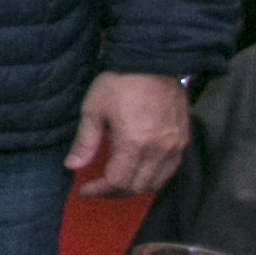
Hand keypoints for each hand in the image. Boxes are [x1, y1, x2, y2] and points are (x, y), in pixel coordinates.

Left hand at [68, 71, 189, 195]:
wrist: (153, 62)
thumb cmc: (119, 83)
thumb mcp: (93, 110)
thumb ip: (85, 142)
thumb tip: (72, 166)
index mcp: (134, 144)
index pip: (118, 182)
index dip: (99, 191)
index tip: (84, 190)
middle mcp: (158, 150)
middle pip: (137, 187)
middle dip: (114, 192)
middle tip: (97, 188)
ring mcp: (175, 146)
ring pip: (156, 182)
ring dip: (134, 187)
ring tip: (115, 183)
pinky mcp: (183, 140)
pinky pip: (170, 170)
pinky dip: (153, 178)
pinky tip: (139, 172)